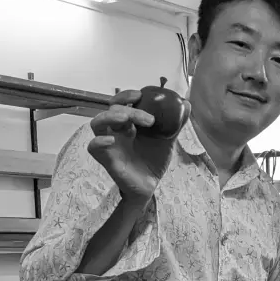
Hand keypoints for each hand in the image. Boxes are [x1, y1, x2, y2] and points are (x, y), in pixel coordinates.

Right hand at [88, 89, 187, 204]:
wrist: (150, 186)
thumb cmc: (153, 161)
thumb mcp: (167, 140)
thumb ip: (175, 123)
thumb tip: (187, 104)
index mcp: (128, 124)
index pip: (120, 103)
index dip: (126, 96)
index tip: (139, 94)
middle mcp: (116, 131)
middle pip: (112, 111)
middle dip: (129, 110)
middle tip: (149, 119)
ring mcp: (109, 144)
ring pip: (97, 123)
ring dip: (109, 117)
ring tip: (126, 119)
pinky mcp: (106, 159)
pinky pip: (93, 147)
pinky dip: (99, 141)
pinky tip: (111, 141)